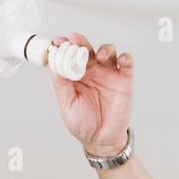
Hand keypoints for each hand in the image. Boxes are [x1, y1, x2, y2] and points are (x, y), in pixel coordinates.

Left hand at [47, 34, 133, 156]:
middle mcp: (92, 71)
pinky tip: (121, 59)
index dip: (63, 47)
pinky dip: (125, 57)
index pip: (69, 55)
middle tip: (74, 39)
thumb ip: (61, 85)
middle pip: (87, 49)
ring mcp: (108, 74)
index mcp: (76, 76)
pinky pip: (127, 63)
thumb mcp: (67, 105)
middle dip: (81, 42)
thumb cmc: (83, 124)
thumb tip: (52, 65)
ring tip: (99, 55)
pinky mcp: (124, 80)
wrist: (101, 139)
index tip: (57, 42)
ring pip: (107, 51)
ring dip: (104, 49)